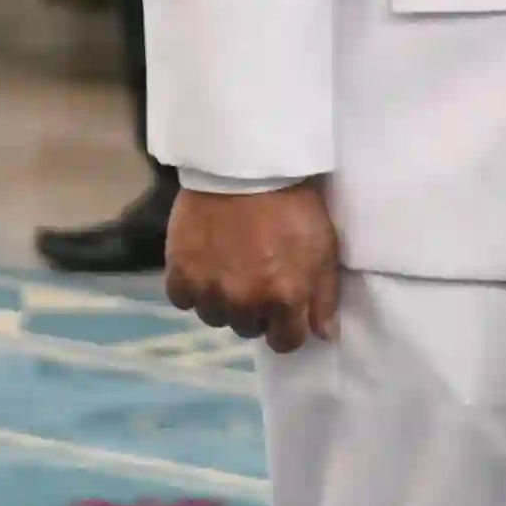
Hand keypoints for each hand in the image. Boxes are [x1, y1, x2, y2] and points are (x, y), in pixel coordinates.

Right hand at [164, 182, 344, 353]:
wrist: (244, 164)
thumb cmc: (292, 203)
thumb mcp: (323, 246)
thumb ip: (325, 297)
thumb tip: (323, 336)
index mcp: (285, 298)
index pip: (286, 342)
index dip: (287, 327)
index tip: (283, 308)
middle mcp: (246, 302)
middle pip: (248, 328)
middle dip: (255, 310)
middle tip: (255, 277)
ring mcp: (210, 290)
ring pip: (215, 316)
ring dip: (223, 300)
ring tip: (227, 268)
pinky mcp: (180, 273)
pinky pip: (183, 299)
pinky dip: (192, 287)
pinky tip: (203, 264)